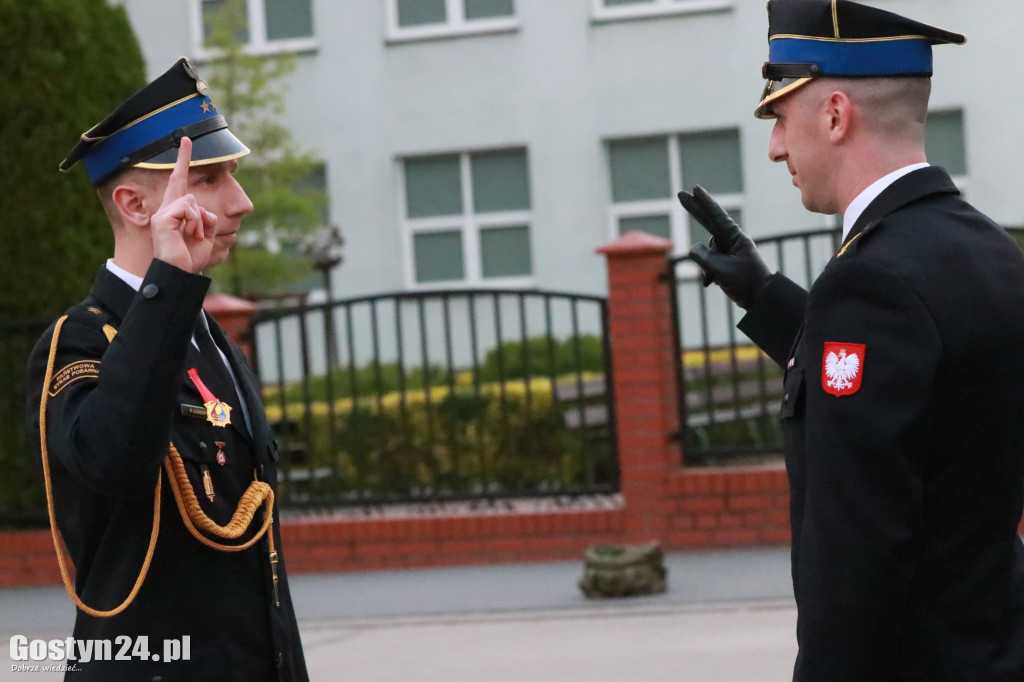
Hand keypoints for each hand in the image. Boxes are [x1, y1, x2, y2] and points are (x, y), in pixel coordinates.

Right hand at [149, 137, 217, 273]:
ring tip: (191, 237)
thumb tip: (199, 208)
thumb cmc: (192, 257)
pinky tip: (187, 235)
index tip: (186, 139)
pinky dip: (195, 223)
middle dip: (201, 219)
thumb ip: (207, 217)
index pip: (178, 180)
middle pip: (191, 195)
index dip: (182, 159)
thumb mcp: (206, 235)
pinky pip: (187, 209)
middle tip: (194, 237)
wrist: (180, 273)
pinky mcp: (162, 219)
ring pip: (192, 202)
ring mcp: (162, 213)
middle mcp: (166, 208)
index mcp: (176, 211)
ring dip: (200, 223)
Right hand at [678, 185, 770, 309]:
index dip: (704, 202)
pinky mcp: (726, 260)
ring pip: (706, 251)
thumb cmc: (745, 283)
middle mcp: (731, 239)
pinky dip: (708, 273)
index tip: (695, 189)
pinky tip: (712, 283)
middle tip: (681, 194)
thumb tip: (694, 248)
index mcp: (735, 237)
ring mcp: (728, 250)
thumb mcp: (719, 269)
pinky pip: (709, 262)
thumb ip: (702, 256)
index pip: (716, 216)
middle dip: (695, 210)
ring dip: (706, 266)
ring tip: (714, 279)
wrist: (761, 299)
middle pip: (709, 221)